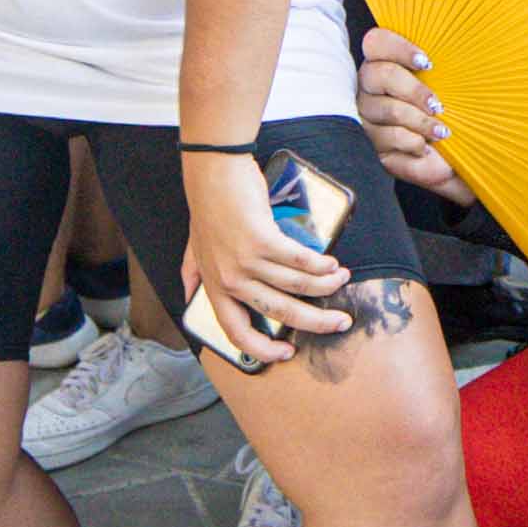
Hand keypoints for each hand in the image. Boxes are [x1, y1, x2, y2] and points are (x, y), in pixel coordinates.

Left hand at [177, 150, 352, 372]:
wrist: (213, 174)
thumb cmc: (207, 209)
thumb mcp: (193, 248)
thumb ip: (192, 273)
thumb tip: (187, 294)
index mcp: (215, 288)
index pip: (237, 333)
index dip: (264, 350)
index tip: (287, 352)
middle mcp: (230, 281)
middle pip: (280, 313)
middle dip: (317, 322)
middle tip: (340, 322)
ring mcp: (246, 262)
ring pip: (297, 286)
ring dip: (326, 285)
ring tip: (340, 279)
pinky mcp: (262, 241)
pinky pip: (300, 260)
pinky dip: (321, 265)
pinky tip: (331, 264)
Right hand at [355, 28, 457, 195]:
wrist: (451, 158)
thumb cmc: (448, 114)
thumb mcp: (450, 87)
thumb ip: (447, 64)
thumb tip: (464, 45)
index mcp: (384, 63)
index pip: (377, 42)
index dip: (399, 49)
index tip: (428, 63)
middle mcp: (369, 87)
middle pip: (379, 74)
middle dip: (414, 90)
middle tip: (438, 105)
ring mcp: (365, 115)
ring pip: (389, 109)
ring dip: (421, 121)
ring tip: (442, 131)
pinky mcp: (369, 143)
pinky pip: (390, 138)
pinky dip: (414, 142)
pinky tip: (426, 147)